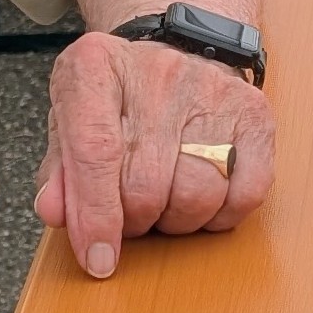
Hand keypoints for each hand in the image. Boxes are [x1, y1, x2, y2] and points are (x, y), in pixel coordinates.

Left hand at [37, 32, 277, 276]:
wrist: (177, 52)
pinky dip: (222, 215)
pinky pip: (247, 193)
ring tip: (165, 202)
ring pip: (198, 195)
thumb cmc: (117, 100)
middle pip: (147, 185)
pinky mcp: (254, 114)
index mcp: (96, 68)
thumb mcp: (70, 123)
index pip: (96, 153)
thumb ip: (60, 173)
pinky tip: (205, 200)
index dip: (96, 216)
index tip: (98, 260)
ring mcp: (212, 90)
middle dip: (135, 221)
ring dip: (177, 220)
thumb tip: (58, 214)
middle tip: (132, 214)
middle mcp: (158, 72)